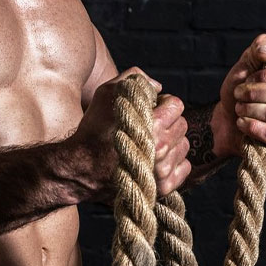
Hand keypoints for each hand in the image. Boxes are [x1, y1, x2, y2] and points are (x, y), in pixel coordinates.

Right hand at [73, 68, 191, 199]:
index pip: (177, 106)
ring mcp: (163, 171)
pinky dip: (175, 162)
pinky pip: (184, 168)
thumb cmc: (93, 129)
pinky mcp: (163, 187)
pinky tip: (156, 159)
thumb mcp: (107, 92)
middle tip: (148, 126)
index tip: (150, 109)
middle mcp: (161, 149)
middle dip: (168, 122)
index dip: (163, 103)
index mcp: (153, 124)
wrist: (81, 168)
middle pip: (182, 125)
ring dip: (172, 142)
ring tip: (150, 144)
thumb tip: (159, 88)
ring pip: (183, 146)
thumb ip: (136, 78)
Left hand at [215, 34, 265, 157]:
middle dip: (254, 94)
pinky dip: (252, 126)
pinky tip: (242, 122)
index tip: (248, 79)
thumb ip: (258, 49)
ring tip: (239, 108)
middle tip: (238, 95)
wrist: (229, 121)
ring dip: (250, 110)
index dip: (264, 76)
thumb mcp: (246, 65)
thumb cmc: (242, 91)